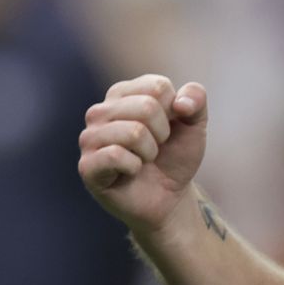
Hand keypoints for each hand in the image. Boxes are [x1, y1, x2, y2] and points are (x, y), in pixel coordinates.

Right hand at [78, 75, 207, 234]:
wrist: (169, 197)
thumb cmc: (175, 156)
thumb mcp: (195, 124)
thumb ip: (196, 98)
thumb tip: (180, 103)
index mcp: (123, 93)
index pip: (158, 87)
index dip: (174, 111)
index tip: (168, 127)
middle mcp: (100, 111)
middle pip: (147, 107)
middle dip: (163, 134)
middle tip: (156, 148)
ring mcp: (89, 138)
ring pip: (134, 132)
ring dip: (150, 152)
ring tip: (144, 160)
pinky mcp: (87, 166)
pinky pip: (116, 155)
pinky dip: (135, 166)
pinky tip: (131, 171)